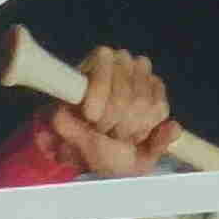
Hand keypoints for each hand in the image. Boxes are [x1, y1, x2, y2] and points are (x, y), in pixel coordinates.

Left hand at [44, 45, 176, 177]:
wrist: (114, 161)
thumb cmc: (89, 144)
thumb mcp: (70, 140)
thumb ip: (64, 127)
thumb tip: (59, 115)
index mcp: (94, 63)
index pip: (104, 57)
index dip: (100, 89)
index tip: (91, 117)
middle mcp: (121, 62)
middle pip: (124, 90)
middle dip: (114, 121)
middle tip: (104, 131)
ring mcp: (143, 75)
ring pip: (143, 103)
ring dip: (130, 129)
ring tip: (118, 134)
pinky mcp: (159, 92)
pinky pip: (159, 110)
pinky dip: (147, 130)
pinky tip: (136, 134)